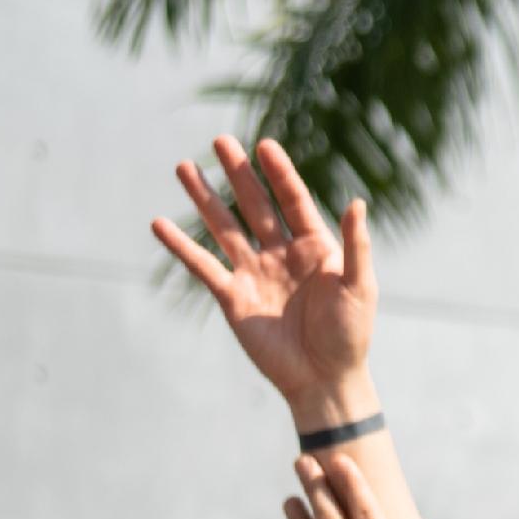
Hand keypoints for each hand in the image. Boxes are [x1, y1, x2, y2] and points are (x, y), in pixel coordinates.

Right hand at [154, 136, 376, 427]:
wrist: (324, 378)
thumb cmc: (350, 333)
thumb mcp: (359, 286)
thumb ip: (355, 246)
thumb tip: (356, 203)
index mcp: (315, 247)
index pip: (294, 201)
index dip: (280, 173)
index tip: (265, 145)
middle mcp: (281, 253)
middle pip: (255, 205)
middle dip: (238, 174)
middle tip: (219, 141)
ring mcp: (254, 272)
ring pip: (225, 228)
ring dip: (204, 198)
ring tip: (183, 167)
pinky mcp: (232, 296)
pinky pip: (202, 265)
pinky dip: (181, 246)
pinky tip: (159, 224)